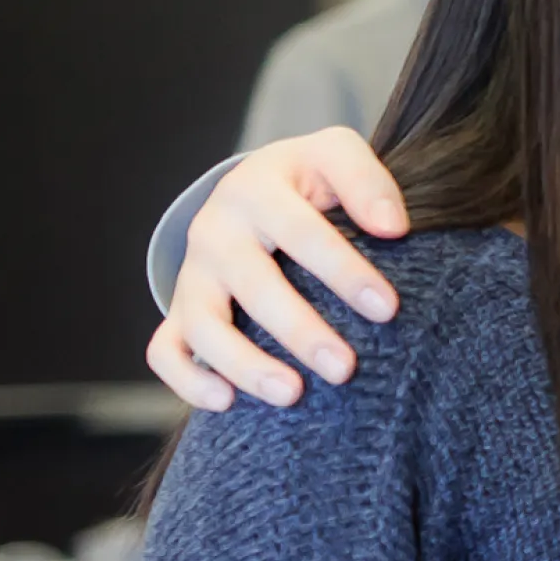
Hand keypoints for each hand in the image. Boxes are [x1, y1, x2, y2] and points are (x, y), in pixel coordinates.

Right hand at [142, 129, 411, 411]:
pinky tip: (227, 403)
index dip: (344, 271)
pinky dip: (188, 379)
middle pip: (253, 286)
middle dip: (300, 330)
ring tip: (292, 394)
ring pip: (202, 325)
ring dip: (244, 364)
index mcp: (256, 190)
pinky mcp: (180, 309)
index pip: (301, 232)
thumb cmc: (308, 180)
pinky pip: (165, 351)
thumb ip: (367, 181)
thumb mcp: (335, 157)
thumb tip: (394, 228)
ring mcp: (193, 274)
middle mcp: (216, 232)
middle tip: (345, 368)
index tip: (387, 309)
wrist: (253, 188)